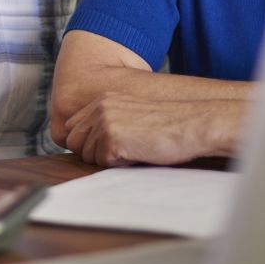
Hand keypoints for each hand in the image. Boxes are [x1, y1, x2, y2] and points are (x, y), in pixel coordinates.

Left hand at [62, 92, 241, 166]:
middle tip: (121, 151)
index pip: (72, 127)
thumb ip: (106, 122)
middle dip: (92, 153)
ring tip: (134, 149)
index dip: (86, 143)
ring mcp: (104, 121)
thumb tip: (83, 144)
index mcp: (102, 100)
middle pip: (73, 141)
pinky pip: (102, 162)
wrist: (192, 124)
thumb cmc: (166, 125)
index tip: (106, 148)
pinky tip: (138, 153)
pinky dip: (119, 163)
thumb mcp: (130, 114)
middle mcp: (99, 107)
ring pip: (87, 155)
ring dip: (108, 159)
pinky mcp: (111, 137)